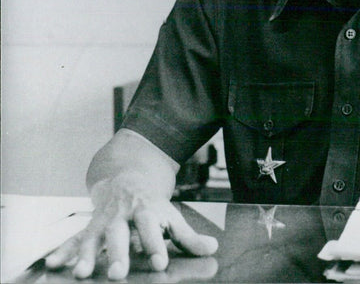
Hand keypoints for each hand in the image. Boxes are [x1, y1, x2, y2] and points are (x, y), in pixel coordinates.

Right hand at [44, 175, 217, 279]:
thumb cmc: (153, 206)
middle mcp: (122, 214)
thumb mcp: (172, 217)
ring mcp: (102, 220)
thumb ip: (188, 236)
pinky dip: (63, 251)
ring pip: (92, 236)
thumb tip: (212, 249)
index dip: (156, 245)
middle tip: (118, 273)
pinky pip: (73, 238)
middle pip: (119, 233)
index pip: (152, 228)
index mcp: (146, 210)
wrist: (127, 179)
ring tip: (81, 274)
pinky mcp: (88, 227)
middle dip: (117, 252)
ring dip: (85, 255)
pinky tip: (54, 264)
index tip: (161, 264)